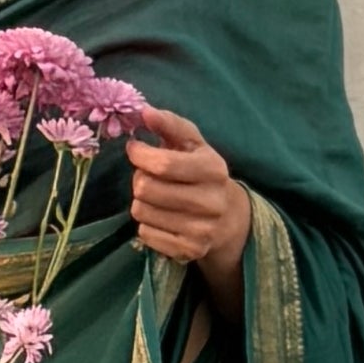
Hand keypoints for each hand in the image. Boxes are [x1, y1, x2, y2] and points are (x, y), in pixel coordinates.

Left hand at [128, 109, 249, 279]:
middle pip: (146, 189)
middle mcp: (212, 201)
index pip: (163, 164)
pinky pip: (145, 234)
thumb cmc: (201, 172)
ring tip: (157, 197)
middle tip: (149, 177)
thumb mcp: (192, 143)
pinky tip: (162, 218)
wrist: (228, 218)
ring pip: (141, 212)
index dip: (140, 155)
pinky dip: (147, 224)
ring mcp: (202, 230)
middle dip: (140, 179)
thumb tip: (145, 111)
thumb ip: (169, 124)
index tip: (135, 149)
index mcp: (214, 169)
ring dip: (141, 202)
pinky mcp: (190, 251)